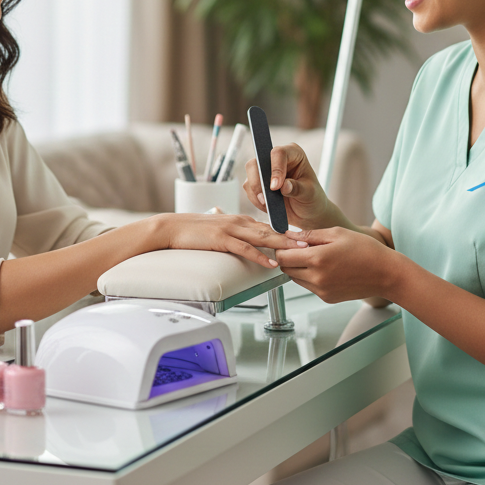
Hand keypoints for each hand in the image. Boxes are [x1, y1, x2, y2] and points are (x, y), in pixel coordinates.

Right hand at [156, 211, 306, 269]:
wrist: (172, 227)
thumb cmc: (193, 230)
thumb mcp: (219, 230)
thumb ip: (234, 234)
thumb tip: (247, 242)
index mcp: (241, 220)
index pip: (269, 226)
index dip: (288, 232)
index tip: (304, 238)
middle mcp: (240, 222)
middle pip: (272, 230)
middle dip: (293, 237)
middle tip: (313, 243)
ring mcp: (231, 229)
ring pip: (263, 237)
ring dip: (283, 245)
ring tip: (301, 252)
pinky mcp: (222, 239)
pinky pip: (245, 248)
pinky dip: (261, 256)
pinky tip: (272, 263)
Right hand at [243, 143, 346, 230]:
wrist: (307, 213)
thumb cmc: (312, 199)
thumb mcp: (309, 194)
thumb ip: (297, 188)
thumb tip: (283, 186)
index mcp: (293, 153)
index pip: (278, 153)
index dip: (275, 169)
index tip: (276, 187)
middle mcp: (277, 158)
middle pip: (257, 161)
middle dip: (258, 181)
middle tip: (266, 199)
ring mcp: (265, 170)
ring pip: (250, 174)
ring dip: (256, 192)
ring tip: (269, 205)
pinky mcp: (258, 182)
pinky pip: (248, 188)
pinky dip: (255, 199)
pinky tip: (267, 206)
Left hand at [275, 227, 398, 302]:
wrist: (386, 274)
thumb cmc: (365, 250)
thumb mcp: (337, 233)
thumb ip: (310, 235)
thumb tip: (289, 235)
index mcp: (317, 259)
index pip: (282, 256)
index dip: (281, 247)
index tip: (288, 241)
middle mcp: (317, 278)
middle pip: (285, 268)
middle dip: (288, 257)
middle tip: (301, 247)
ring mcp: (321, 291)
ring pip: (295, 278)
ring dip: (298, 267)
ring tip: (315, 256)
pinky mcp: (327, 298)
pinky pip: (308, 286)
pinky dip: (310, 277)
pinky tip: (325, 267)